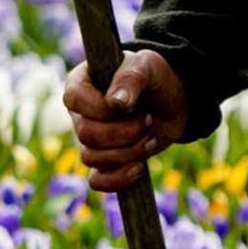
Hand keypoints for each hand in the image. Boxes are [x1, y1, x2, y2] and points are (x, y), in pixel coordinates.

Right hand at [60, 48, 187, 190]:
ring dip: (128, 152)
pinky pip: (97, 181)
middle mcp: (81, 113)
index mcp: (81, 83)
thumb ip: (131, 79)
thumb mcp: (148, 67)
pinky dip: (118, 179)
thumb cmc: (155, 78)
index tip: (128, 106)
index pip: (73, 99)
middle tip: (147, 121)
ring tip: (151, 139)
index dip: (98, 108)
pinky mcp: (105, 162)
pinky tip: (139, 168)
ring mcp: (91, 140)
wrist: (174, 102)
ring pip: (92, 158)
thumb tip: (115, 103)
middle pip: (86, 134)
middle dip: (123, 133)